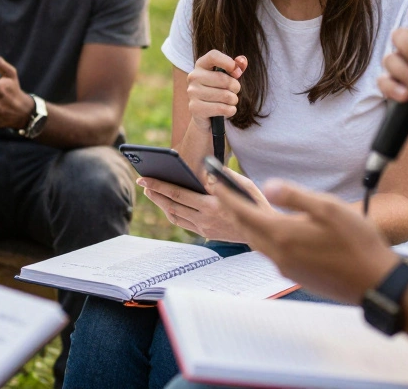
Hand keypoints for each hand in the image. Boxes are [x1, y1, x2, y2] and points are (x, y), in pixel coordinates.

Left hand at [138, 168, 266, 242]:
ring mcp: (205, 229)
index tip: (145, 178)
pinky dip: (172, 212)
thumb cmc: (255, 202)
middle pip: (172, 205)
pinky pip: (183, 222)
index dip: (159, 185)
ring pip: (175, 216)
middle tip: (142, 182)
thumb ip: (222, 177)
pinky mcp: (206, 234)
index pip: (178, 194)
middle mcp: (205, 219)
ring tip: (151, 191)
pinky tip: (167, 203)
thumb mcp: (244, 184)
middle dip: (155, 192)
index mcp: (213, 206)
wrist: (265, 232)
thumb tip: (203, 173)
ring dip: (160, 203)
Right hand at [186, 51, 247, 131]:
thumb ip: (236, 67)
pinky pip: (222, 108)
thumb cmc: (218, 91)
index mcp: (201, 65)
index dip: (228, 62)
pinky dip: (230, 110)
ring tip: (228, 102)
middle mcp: (194, 77)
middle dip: (236, 88)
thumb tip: (242, 61)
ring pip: (225, 96)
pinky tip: (226, 110)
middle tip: (233, 92)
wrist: (205, 115)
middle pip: (224, 79)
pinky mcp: (195, 108)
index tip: (237, 73)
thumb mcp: (227, 77)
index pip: (213, 56)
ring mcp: (192, 92)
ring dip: (233, 101)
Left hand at [211, 178, 399, 303]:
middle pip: (244, 228)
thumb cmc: (357, 243)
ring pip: (255, 242)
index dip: (227, 195)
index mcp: (282, 234)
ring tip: (241, 208)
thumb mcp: (329, 208)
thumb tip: (267, 186)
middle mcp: (278, 254)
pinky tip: (270, 230)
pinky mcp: (295, 275)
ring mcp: (285, 267)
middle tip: (221, 192)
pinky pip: (269, 253)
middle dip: (231, 208)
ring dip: (245, 224)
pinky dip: (261, 237)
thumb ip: (294, 196)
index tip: (214, 182)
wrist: (375, 282)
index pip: (243, 212)